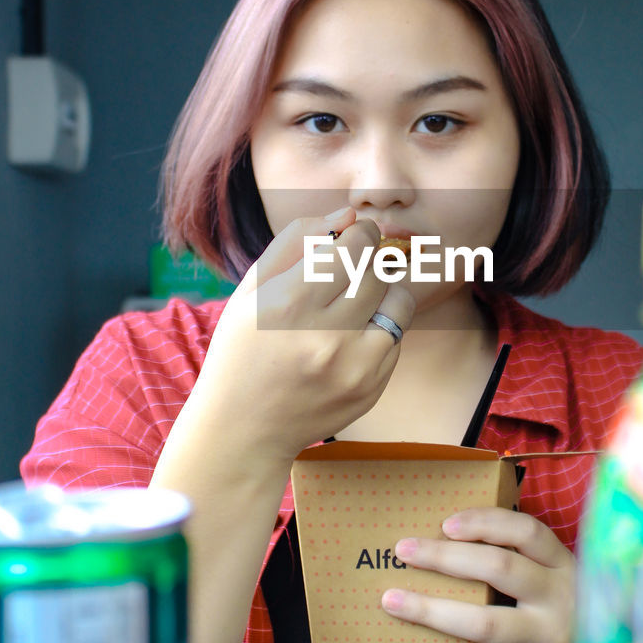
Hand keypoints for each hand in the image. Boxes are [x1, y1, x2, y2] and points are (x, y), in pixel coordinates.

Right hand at [192, 207, 414, 463]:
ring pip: (399, 300)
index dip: (359, 233)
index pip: (354, 244)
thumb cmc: (244, 348)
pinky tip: (349, 339)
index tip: (352, 237)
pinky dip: (380, 328)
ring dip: (382, 292)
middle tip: (351, 268)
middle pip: (378, 268)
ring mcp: (352, 366)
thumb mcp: (254, 287)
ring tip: (353, 303)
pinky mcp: (371, 387)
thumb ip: (297, 240)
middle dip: (369, 259)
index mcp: (289, 303)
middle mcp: (325, 335)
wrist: (244, 428)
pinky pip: (396, 337)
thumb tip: (349, 214)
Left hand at [380, 507, 581, 642]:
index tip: (445, 523)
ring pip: (485, 624)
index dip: (485, 523)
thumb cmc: (573, 614)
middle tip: (403, 551)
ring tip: (392, 601)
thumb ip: (527, 560)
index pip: (527, 533)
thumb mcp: (564, 579)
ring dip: (432, 612)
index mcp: (564, 567)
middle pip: (500, 570)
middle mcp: (558, 601)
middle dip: (446, 558)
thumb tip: (450, 536)